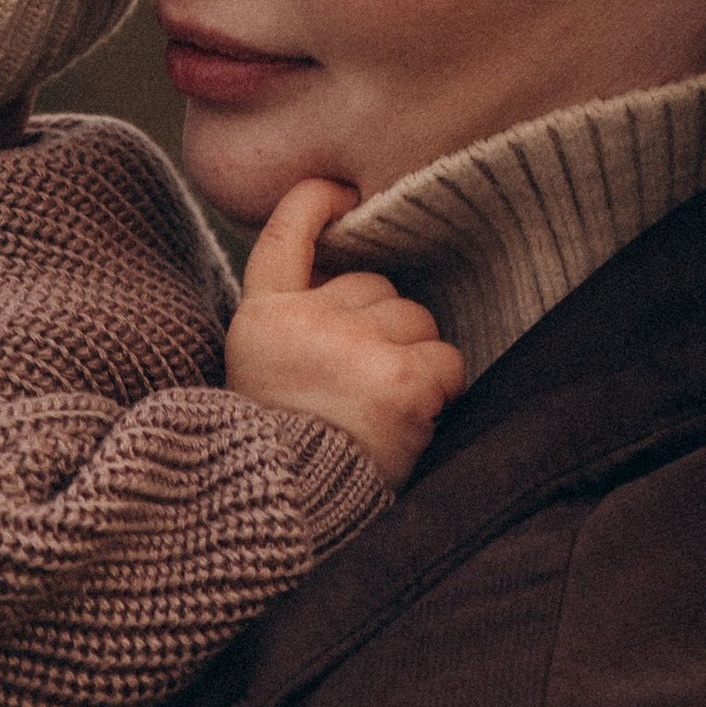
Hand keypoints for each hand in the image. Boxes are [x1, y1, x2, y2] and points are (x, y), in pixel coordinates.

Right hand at [226, 179, 466, 488]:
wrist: (287, 516)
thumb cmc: (286, 454)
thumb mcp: (265, 378)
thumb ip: (296, 328)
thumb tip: (360, 288)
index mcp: (259, 320)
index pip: (285, 237)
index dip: (314, 204)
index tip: (338, 190)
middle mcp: (302, 322)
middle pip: (375, 287)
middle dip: (382, 328)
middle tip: (359, 388)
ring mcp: (352, 346)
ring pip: (416, 319)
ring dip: (413, 360)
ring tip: (380, 411)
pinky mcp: (399, 379)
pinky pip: (447, 360)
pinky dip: (440, 389)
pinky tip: (410, 419)